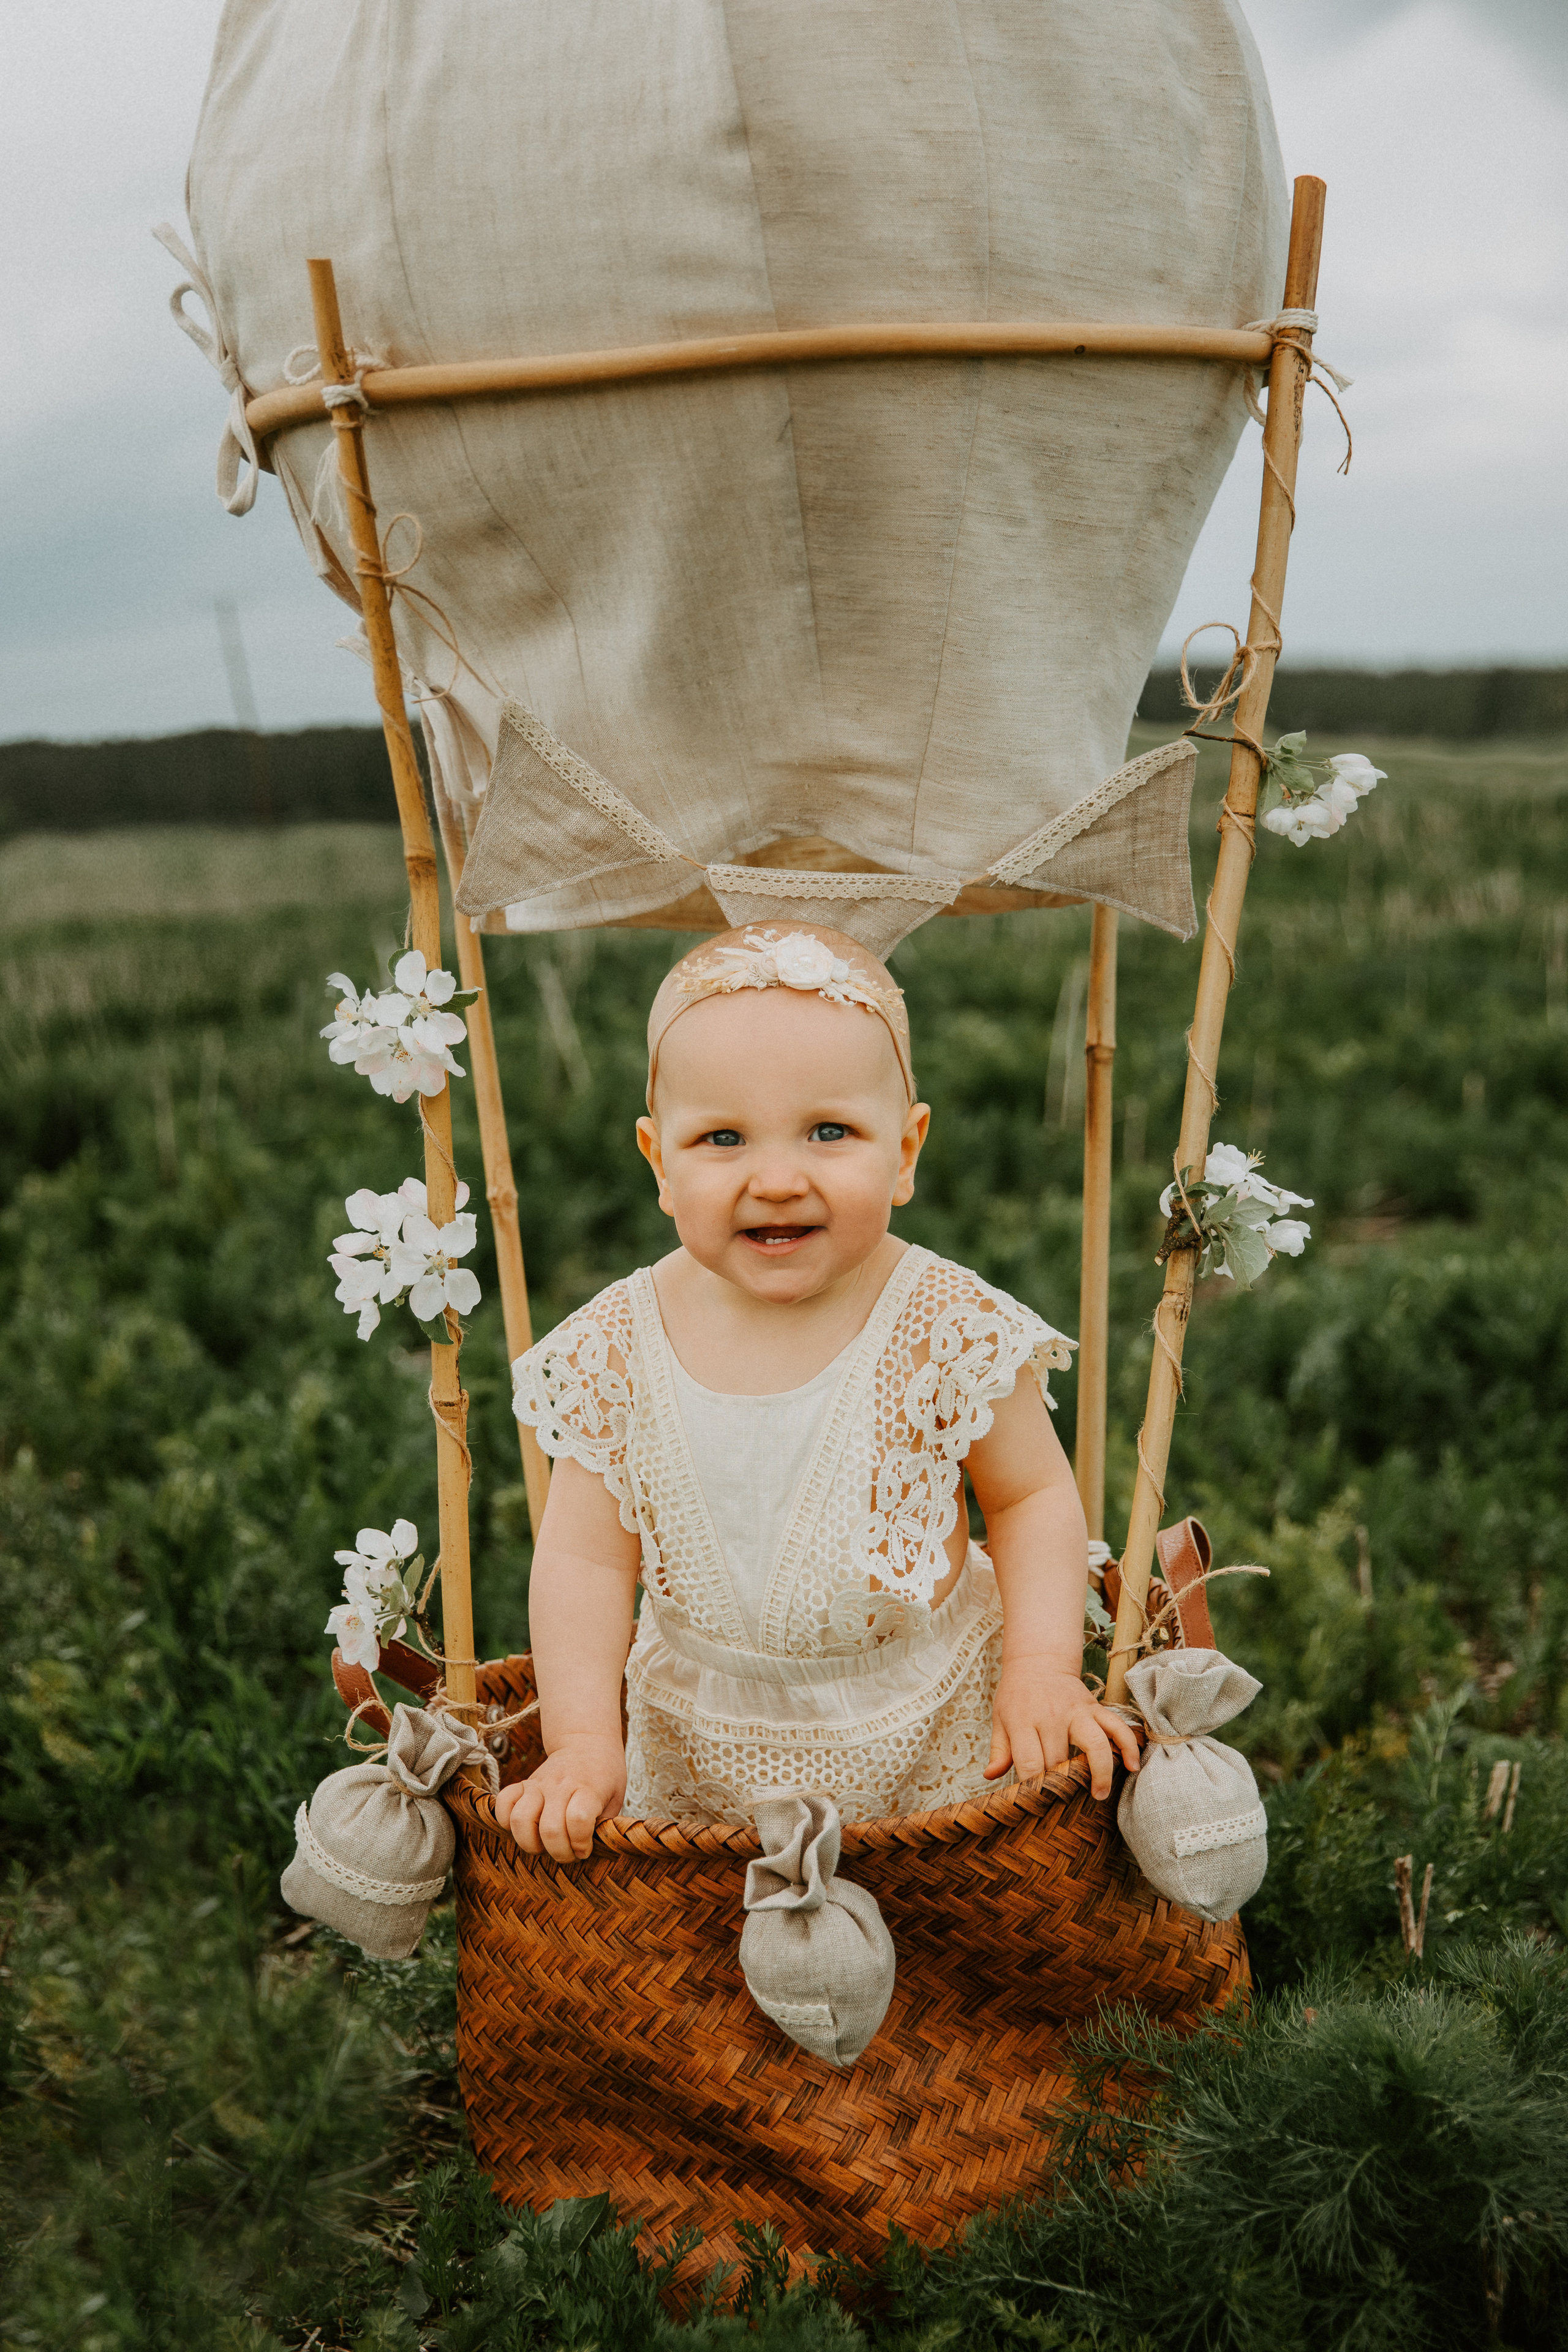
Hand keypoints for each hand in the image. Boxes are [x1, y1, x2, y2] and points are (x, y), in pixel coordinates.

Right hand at [492, 1735, 626, 1862]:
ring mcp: (538, 1784)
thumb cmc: (604, 1775)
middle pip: (550, 1829)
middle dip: (559, 1852)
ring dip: (530, 1842)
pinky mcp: (523, 1784)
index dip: (581, 1843)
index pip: (578, 1820)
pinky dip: (506, 1821)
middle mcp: (560, 1785)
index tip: (585, 1849)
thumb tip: (590, 1851)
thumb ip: (604, 1825)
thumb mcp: (616, 1798)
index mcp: (587, 1789)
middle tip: (568, 1852)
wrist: (586, 1741)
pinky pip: (503, 1803)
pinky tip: (524, 1828)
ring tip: (544, 1844)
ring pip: (520, 1819)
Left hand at [985, 1664, 1140, 1800]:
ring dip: (1101, 1772)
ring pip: (1095, 1744)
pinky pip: (1118, 1727)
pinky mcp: (1095, 1708)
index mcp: (1023, 1721)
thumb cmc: (1016, 1697)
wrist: (1038, 1663)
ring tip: (1100, 1794)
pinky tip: (1132, 1767)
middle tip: (1065, 1806)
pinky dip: (1129, 1746)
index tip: (1037, 1804)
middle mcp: (1052, 1716)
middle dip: (1063, 1786)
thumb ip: (999, 1751)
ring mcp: (1077, 1712)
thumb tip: (990, 1776)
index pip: (1030, 1761)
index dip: (1034, 1787)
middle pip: (1060, 1760)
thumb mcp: (1000, 1720)